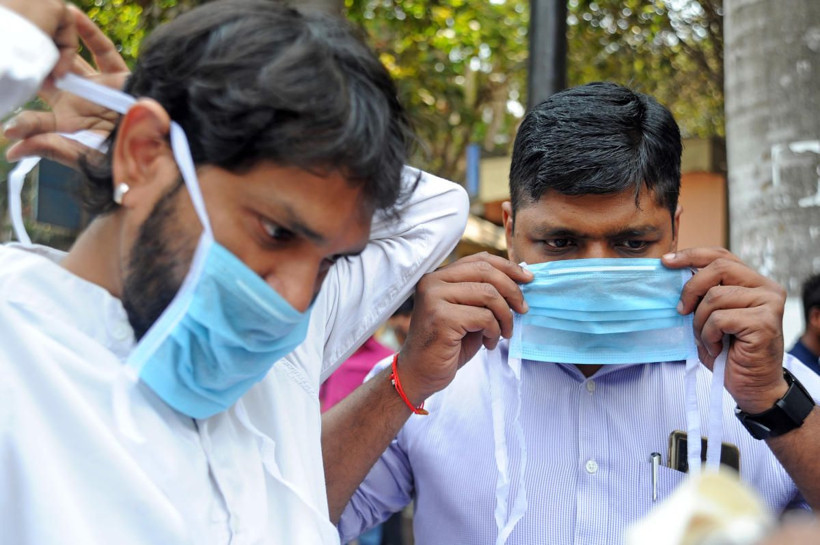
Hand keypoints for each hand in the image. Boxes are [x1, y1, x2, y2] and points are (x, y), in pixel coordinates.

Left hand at [3, 6, 128, 167]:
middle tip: (16, 48)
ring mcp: (99, 88)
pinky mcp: (120, 77)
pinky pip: (102, 51)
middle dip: (35, 64)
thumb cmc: (123, 158)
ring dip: (57, 42)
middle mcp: (80, 103)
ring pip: (72, 60)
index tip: (7, 115)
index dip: (21, 115)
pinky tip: (72, 14)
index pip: (36, 116)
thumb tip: (11, 150)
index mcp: (68, 125)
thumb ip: (49, 147)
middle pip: (49, 77)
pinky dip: (88, 32)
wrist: (160, 148)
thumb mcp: (83, 155)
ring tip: (40, 22)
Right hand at [396, 253, 532, 404]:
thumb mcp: (469, 313)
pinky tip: (489, 343)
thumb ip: (485, 295)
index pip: (479, 260)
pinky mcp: (441, 317)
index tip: (528, 279)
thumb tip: (520, 279)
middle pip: (485, 272)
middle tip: (523, 310)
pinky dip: (495, 331)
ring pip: (488, 294)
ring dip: (505, 316)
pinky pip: (484, 317)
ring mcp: (434, 298)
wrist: (421, 373)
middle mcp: (433, 282)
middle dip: (512, 290)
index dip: (507, 267)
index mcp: (439, 276)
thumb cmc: (448, 345)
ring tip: (504, 333)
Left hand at [663, 248, 787, 413]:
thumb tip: (674, 273)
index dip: (691, 255)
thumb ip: (703, 295)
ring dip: (700, 321)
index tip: (666, 261)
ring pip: (715, 296)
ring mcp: (769, 304)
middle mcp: (767, 288)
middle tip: (681, 311)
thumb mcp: (711, 317)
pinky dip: (709, 335)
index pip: (721, 256)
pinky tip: (717, 348)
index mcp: (754, 282)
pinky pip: (720, 318)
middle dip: (691, 289)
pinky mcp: (765, 322)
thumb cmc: (729, 352)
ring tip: (707, 339)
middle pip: (719, 268)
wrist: (752, 386)